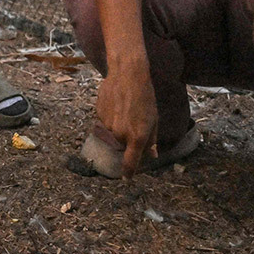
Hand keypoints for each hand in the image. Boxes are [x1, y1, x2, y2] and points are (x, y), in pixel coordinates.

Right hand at [95, 62, 158, 177]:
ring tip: (125, 110)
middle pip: (122, 146)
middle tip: (133, 122)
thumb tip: (152, 155)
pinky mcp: (99, 115)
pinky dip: (110, 118)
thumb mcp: (154, 119)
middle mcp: (120, 134)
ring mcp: (108, 125)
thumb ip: (151, 140)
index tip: (126, 178)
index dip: (128, 172)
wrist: (127, 75)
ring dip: (118, 127)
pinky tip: (116, 104)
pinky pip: (104, 123)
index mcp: (137, 137)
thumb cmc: (145, 96)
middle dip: (127, 139)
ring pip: (112, 134)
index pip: (130, 163)